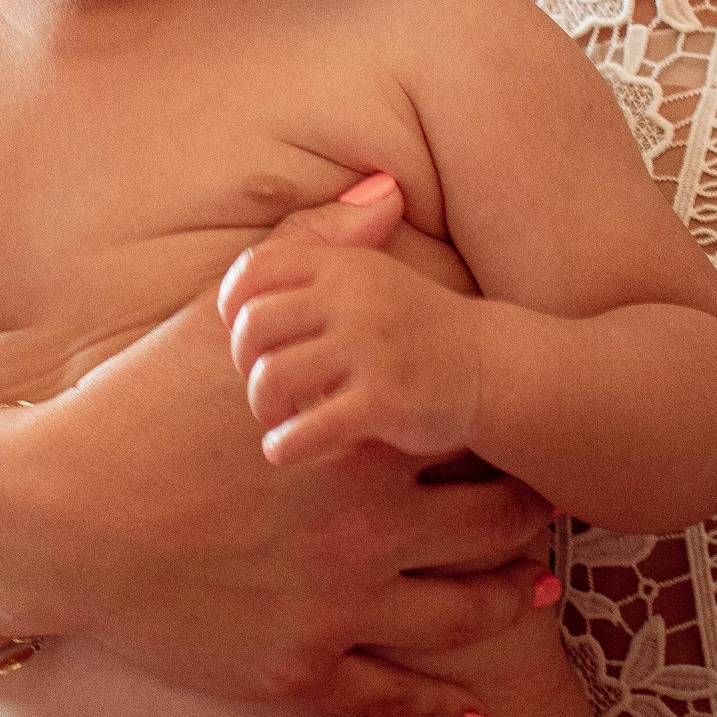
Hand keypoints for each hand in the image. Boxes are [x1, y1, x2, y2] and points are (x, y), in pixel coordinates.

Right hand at [0, 181, 553, 716]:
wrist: (49, 516)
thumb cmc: (130, 407)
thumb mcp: (218, 319)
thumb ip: (312, 248)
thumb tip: (384, 188)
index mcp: (354, 441)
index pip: (470, 432)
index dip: (503, 428)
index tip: (517, 419)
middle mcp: (364, 531)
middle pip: (491, 530)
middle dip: (526, 516)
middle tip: (542, 501)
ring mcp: (335, 608)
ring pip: (464, 617)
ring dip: (512, 601)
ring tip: (537, 586)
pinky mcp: (297, 670)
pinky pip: (393, 701)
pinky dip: (444, 714)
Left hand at [219, 185, 484, 466]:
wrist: (489, 366)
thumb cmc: (409, 325)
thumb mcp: (362, 275)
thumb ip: (306, 265)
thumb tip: (228, 281)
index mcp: (341, 264)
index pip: (254, 270)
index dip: (232, 306)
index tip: (244, 339)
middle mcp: (353, 297)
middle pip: (253, 326)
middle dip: (244, 363)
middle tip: (265, 388)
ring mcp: (370, 347)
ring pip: (272, 375)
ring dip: (263, 406)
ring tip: (276, 420)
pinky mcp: (386, 399)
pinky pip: (312, 425)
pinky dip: (287, 444)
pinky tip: (283, 452)